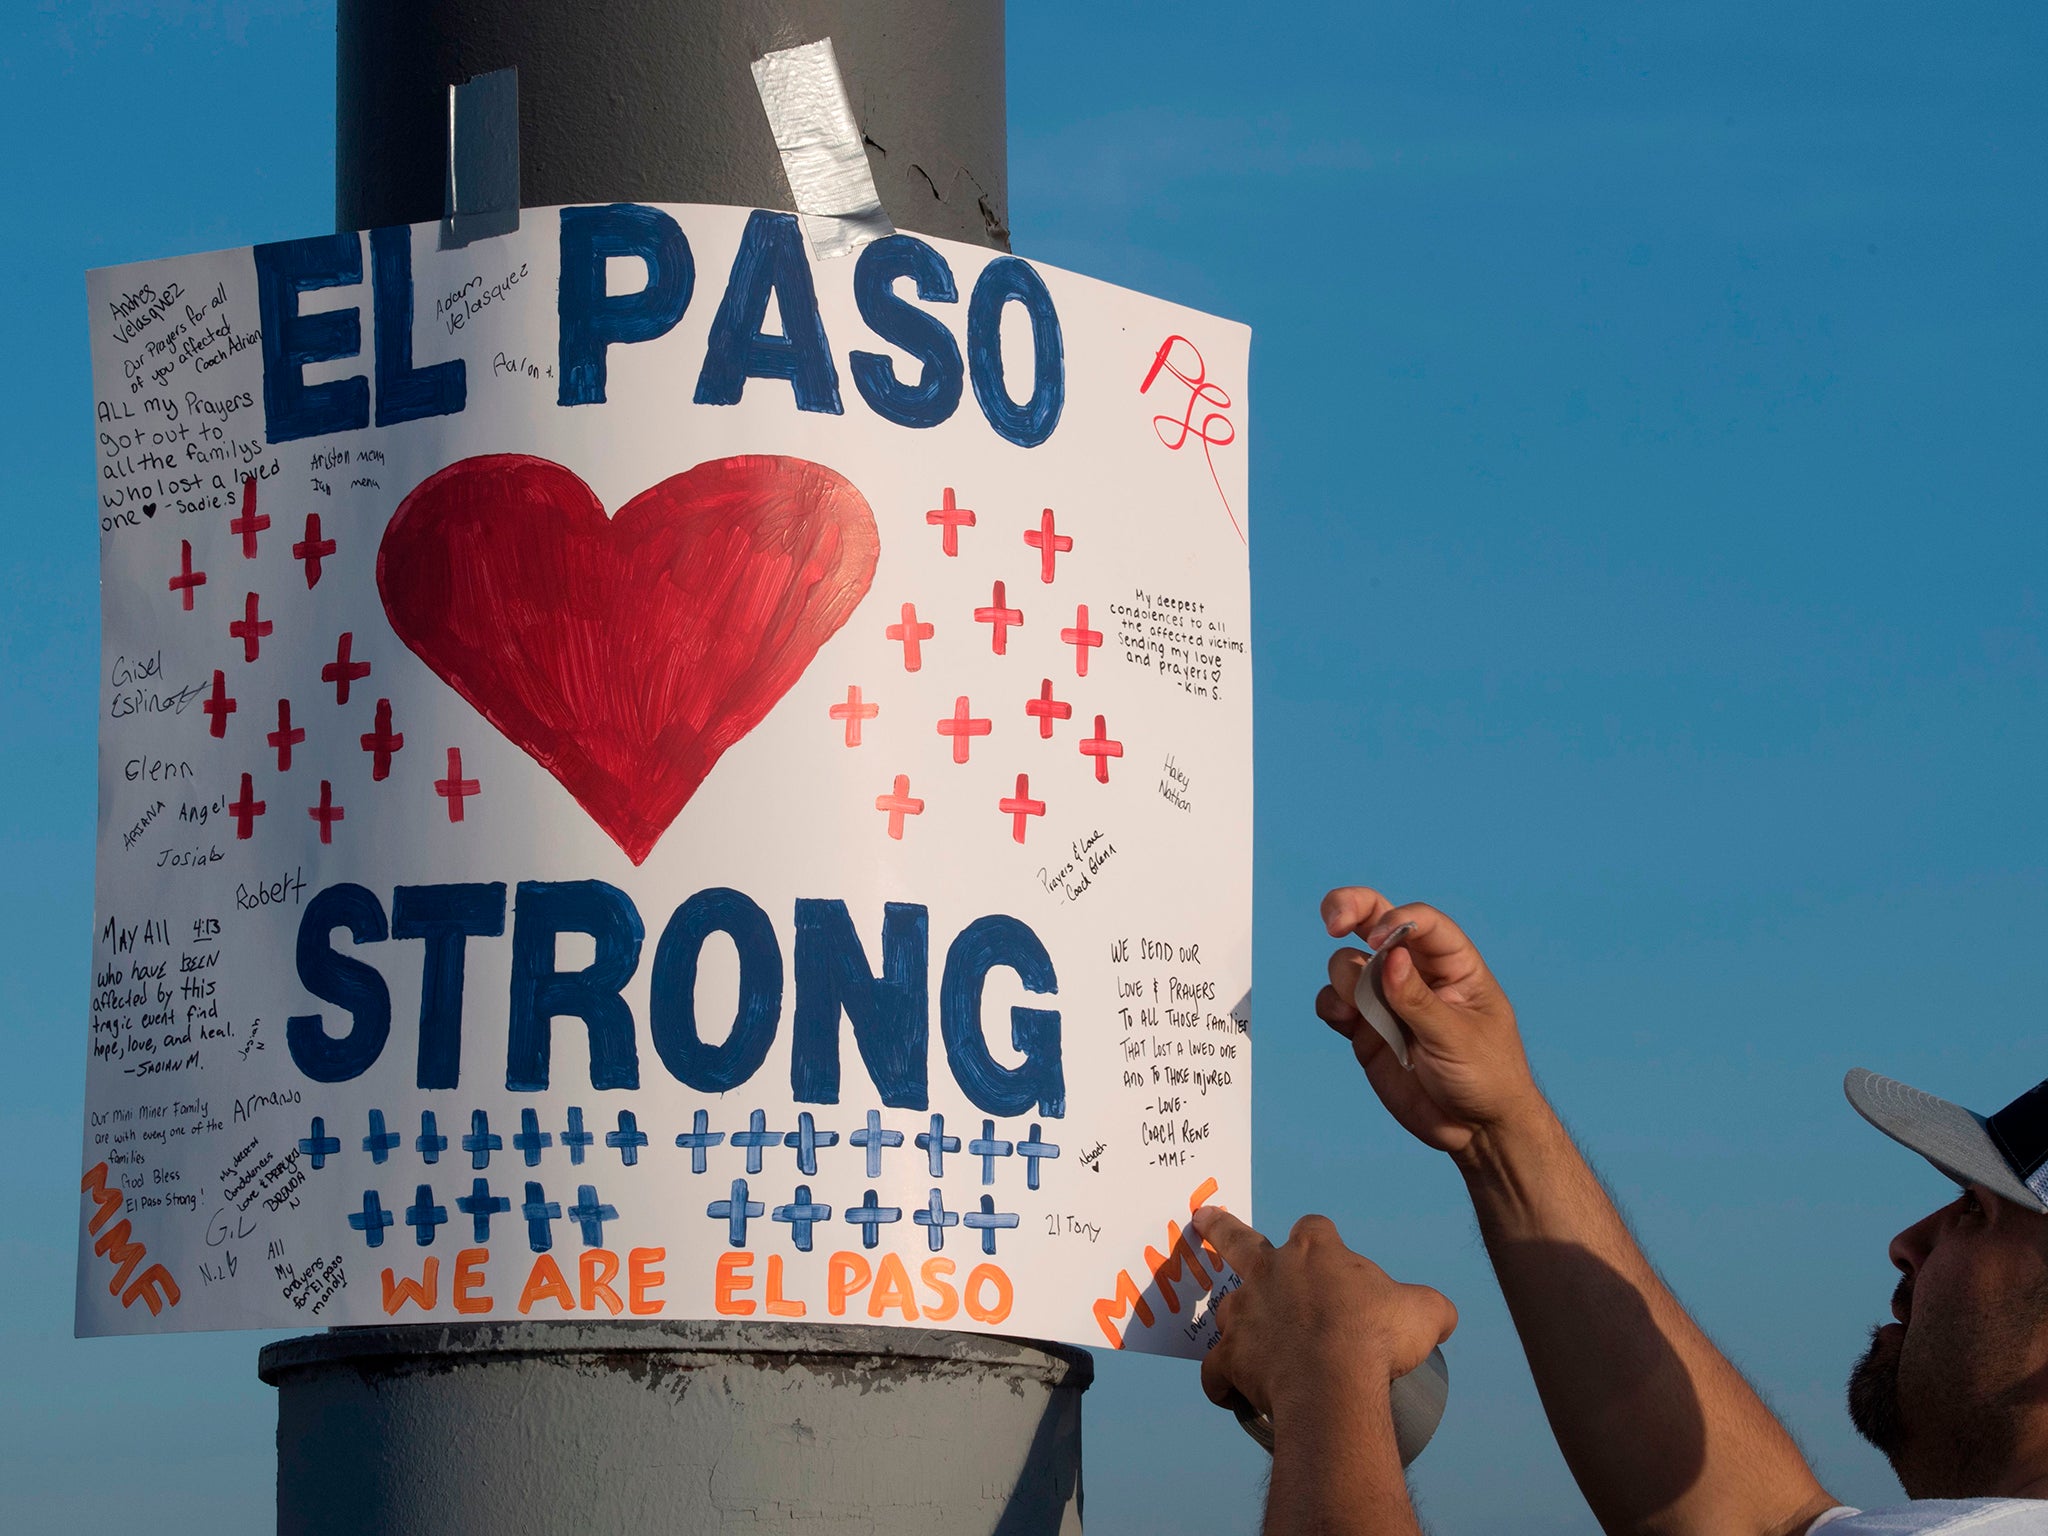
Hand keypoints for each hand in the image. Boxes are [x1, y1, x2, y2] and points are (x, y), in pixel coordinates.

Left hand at [1191, 1207, 1456, 1424]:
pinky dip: (1221, 1382)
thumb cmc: (1378, 1338)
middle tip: (1203, 1219)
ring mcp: (1244, 1314)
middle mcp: (1269, 1273)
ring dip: (1239, 1325)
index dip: (1321, 1239)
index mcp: (1315, 1252)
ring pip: (1228, 1312)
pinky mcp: (1230, 1356)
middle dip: (1219, 1228)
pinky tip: (1231, 1395)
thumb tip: (1443, 1319)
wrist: (1332, 1383)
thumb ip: (1431, 1308)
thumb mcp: (1425, 1313)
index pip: (1314, 1228)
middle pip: (1236, 1239)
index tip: (1327, 1249)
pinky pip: (1215, 1371)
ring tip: (1252, 1347)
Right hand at [1314, 886, 1543, 1160]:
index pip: (1421, 923)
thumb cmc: (1487, 1077)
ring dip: (1344, 976)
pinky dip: (1330, 1004)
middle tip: (1332, 919)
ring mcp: (1388, 1001)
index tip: (1378, 941)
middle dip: (1349, 909)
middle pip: (1375, 922)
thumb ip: (1419, 1000)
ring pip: (1349, 965)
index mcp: (1453, 965)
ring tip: (1358, 1009)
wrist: (1475, 1132)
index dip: (1395, 921)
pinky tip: (1342, 1020)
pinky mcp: (1366, 1030)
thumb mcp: (1458, 1038)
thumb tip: (1389, 957)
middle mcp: (1416, 974)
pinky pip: (1335, 1003)